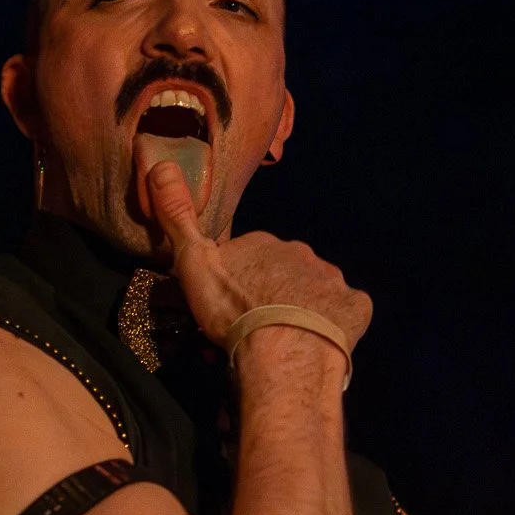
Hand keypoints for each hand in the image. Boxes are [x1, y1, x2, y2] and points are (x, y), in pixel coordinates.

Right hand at [140, 147, 372, 355]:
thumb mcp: (194, 264)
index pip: (249, 256)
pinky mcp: (354, 307)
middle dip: (271, 294)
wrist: (283, 350)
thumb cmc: (235, 310)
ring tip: (284, 339)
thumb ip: (177, 218)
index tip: (228, 304)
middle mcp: (300, 253)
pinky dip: (334, 323)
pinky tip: (317, 341)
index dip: (237, 279)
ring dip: (301, 309)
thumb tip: (160, 164)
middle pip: (283, 272)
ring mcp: (331, 279)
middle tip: (254, 326)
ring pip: (314, 291)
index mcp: (263, 243)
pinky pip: (345, 311)